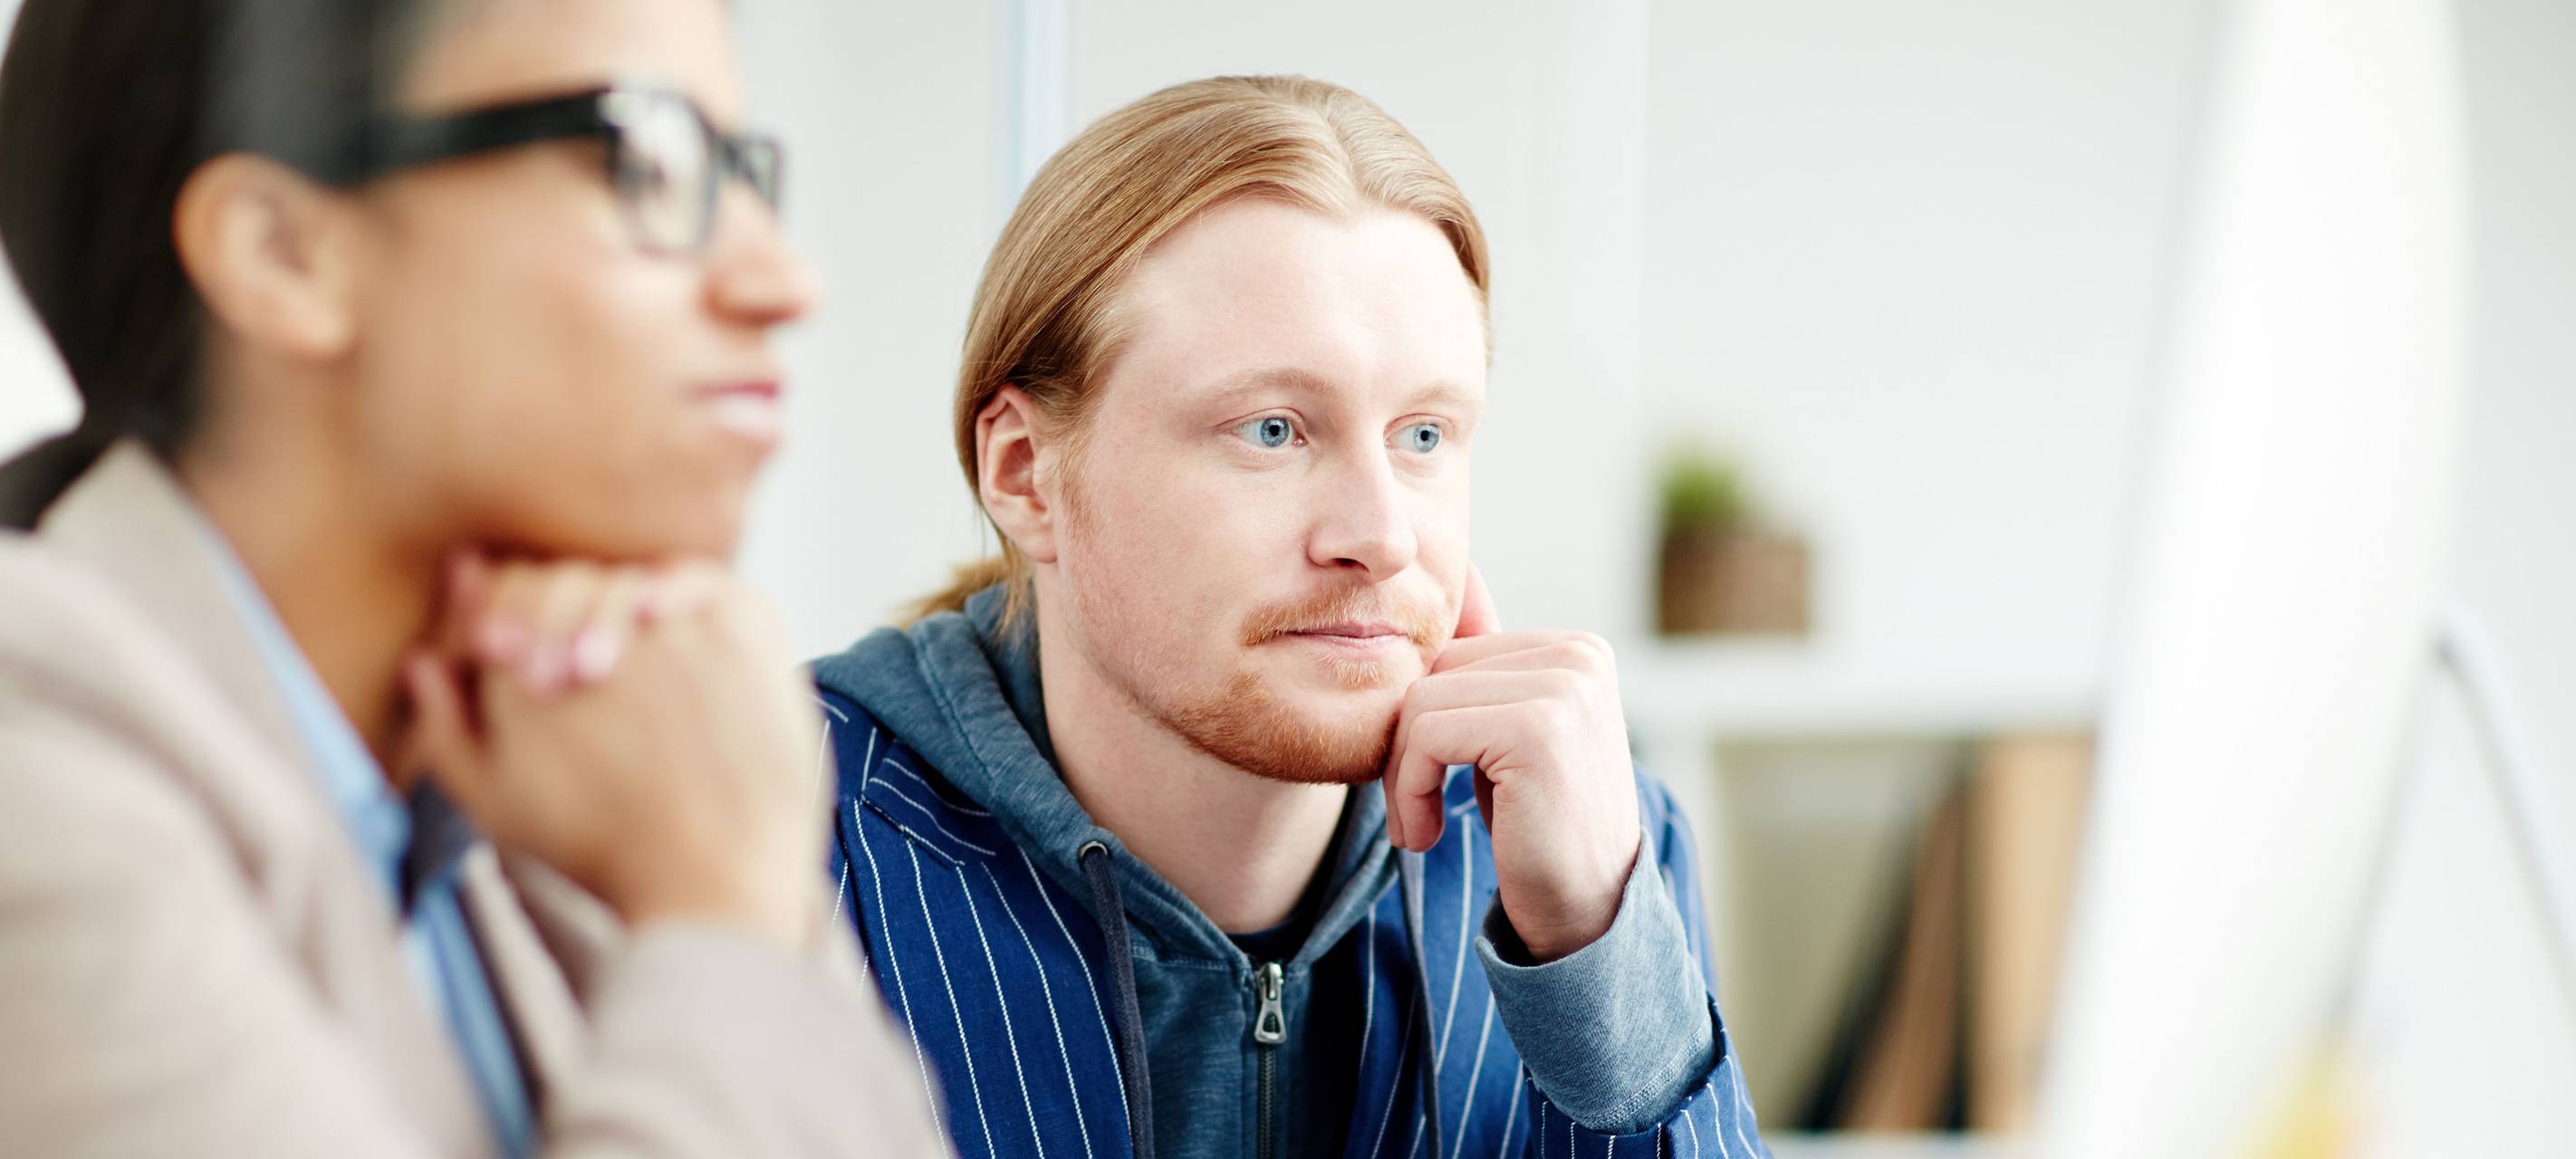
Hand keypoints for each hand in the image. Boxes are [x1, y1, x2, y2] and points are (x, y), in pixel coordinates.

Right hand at [400, 553, 827, 948]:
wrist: (712, 878)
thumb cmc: (599, 850)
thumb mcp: (496, 804)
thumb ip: (448, 725)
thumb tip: (423, 658)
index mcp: (521, 669)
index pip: (509, 583)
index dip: (513, 609)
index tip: (525, 649)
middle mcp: (598, 631)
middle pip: (572, 577)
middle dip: (566, 610)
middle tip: (579, 665)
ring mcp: (678, 626)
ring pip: (638, 575)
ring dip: (626, 603)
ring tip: (630, 666)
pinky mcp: (747, 633)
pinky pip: (710, 584)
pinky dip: (691, 595)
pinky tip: (679, 637)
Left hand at [1381, 566, 1641, 960]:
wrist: (1587, 914)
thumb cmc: (1536, 829)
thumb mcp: (1507, 740)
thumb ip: (1479, 683)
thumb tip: (1419, 623)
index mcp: (1576, 649)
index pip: (1453, 653)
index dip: (1422, 721)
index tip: (1424, 783)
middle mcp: (1579, 656)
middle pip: (1433, 670)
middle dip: (1406, 746)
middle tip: (1413, 811)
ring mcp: (1565, 689)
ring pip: (1420, 701)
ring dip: (1401, 775)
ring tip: (1418, 826)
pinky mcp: (1538, 728)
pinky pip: (1427, 734)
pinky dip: (1408, 789)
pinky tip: (1425, 835)